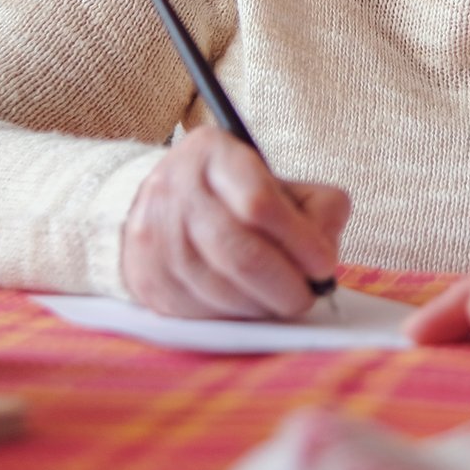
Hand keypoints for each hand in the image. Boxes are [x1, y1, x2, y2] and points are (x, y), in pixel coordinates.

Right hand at [121, 125, 348, 319]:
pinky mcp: (145, 276)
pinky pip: (199, 311)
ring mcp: (153, 234)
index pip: (259, 203)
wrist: (166, 206)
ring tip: (280, 301)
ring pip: (220, 288)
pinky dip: (234, 317)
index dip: (299, 241)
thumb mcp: (280, 183)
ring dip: (261, 306)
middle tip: (306, 297)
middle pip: (238, 253)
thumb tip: (323, 256)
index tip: (324, 265)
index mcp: (212, 152)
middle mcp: (174, 189)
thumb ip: (317, 208)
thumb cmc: (237, 196)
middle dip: (284, 285)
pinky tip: (249, 306)